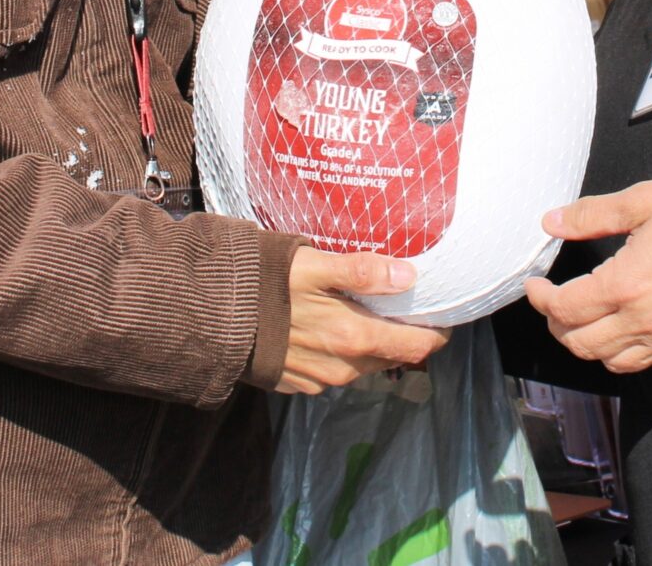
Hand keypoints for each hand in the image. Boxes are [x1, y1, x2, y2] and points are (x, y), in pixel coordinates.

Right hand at [278, 249, 448, 395]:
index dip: (435, 333)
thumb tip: (408, 274)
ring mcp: (320, 381)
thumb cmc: (264, 286)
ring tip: (362, 313)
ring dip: (369, 343)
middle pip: (391, 356)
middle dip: (401, 335)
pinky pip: (334, 370)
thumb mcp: (313, 266)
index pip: (416, 346)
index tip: (440, 314)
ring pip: (362, 364)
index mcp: (354, 338)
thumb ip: (362, 271)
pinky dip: (340, 353)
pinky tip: (326, 328)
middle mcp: (342, 368)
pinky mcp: (299, 384)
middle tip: (400, 306)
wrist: (211, 320)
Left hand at [524, 177, 651, 374]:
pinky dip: (621, 351)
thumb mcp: (644, 200)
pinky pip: (642, 363)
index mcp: (627, 284)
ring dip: (587, 342)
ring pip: (609, 362)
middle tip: (554, 300)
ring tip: (584, 316)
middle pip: (579, 344)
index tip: (536, 285)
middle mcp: (645, 321)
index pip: (564, 309)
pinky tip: (622, 324)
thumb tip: (551, 222)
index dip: (541, 299)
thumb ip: (592, 215)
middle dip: (557, 324)